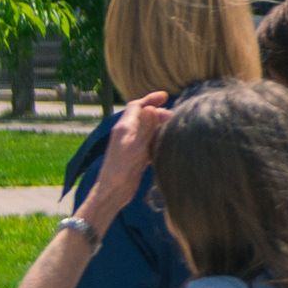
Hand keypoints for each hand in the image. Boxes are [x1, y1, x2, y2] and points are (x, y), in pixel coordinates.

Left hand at [84, 92, 171, 220]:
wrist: (113, 191)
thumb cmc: (122, 168)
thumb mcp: (136, 146)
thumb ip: (145, 126)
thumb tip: (152, 107)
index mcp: (124, 127)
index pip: (136, 106)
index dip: (150, 99)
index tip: (165, 95)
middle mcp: (126, 134)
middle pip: (143, 116)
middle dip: (158, 113)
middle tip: (174, 115)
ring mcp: (130, 145)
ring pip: (146, 130)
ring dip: (159, 127)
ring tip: (174, 127)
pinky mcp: (135, 156)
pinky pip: (148, 143)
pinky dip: (157, 141)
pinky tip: (167, 145)